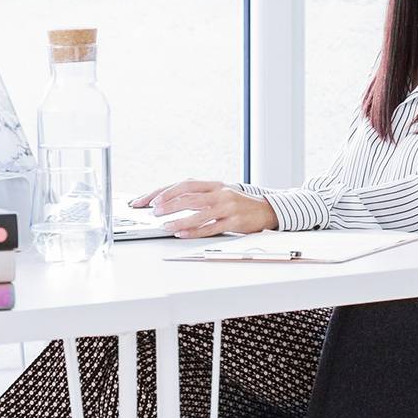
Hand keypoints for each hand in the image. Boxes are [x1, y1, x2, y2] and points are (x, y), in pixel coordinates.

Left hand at [139, 179, 278, 238]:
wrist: (267, 209)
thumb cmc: (239, 203)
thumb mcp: (220, 193)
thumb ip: (200, 195)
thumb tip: (170, 201)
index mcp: (214, 184)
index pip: (185, 184)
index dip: (165, 191)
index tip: (149, 200)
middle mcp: (220, 193)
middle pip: (190, 196)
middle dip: (168, 203)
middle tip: (153, 211)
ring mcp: (228, 207)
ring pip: (199, 212)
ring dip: (179, 219)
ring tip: (164, 225)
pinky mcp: (234, 222)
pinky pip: (211, 227)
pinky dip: (195, 231)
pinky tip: (183, 234)